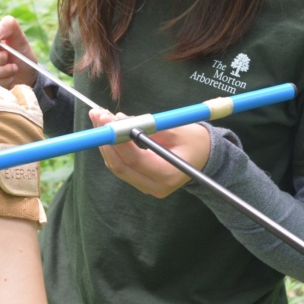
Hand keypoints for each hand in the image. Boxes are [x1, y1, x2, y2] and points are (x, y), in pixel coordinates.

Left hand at [90, 109, 210, 198]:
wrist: (205, 157)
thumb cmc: (194, 141)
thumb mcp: (177, 129)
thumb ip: (149, 126)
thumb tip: (119, 119)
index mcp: (169, 175)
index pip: (136, 160)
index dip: (118, 140)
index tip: (108, 120)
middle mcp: (155, 186)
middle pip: (121, 166)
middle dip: (106, 140)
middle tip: (98, 116)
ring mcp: (147, 187)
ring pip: (117, 166)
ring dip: (105, 142)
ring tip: (98, 117)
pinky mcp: (141, 182)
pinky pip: (121, 166)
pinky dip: (112, 148)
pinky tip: (107, 128)